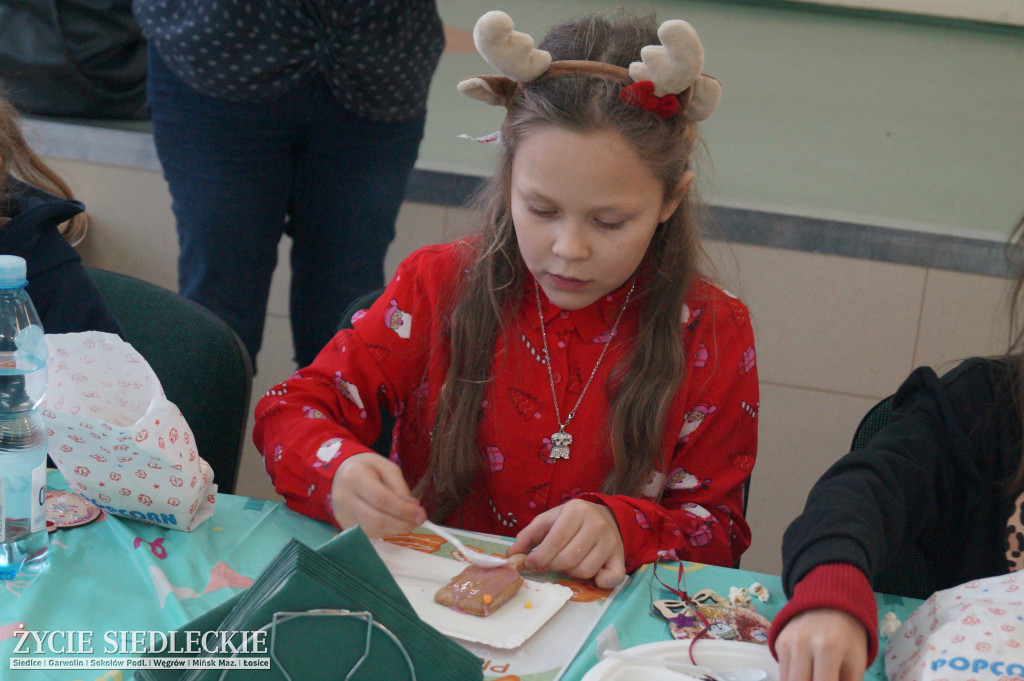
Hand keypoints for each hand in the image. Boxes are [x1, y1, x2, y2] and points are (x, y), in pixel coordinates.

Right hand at [330, 452, 425, 537]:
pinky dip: (386, 532)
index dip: (403, 510)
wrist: (342, 474)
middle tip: (419, 521)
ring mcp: (342, 514)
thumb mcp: (386, 468)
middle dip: (402, 524)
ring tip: (410, 523)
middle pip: (376, 519)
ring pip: (372, 530)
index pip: (381, 499)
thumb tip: (413, 509)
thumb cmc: (367, 468)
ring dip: (396, 530)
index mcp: (354, 477)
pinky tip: (396, 525)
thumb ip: (400, 487)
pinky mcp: (345, 525)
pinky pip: (369, 534)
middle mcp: (344, 498)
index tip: (421, 514)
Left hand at [507, 499, 625, 587]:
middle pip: (568, 559)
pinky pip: (610, 578)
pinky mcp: (620, 557)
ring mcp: (610, 542)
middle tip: (549, 563)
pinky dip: (599, 582)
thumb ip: (528, 536)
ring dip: (570, 573)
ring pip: (584, 570)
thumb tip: (511, 555)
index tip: (531, 563)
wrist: (605, 516)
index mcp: (576, 511)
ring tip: (568, 563)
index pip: (555, 541)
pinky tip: (592, 575)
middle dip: (552, 566)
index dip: (539, 557)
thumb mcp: (548, 520)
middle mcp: (596, 524)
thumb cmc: (571, 520)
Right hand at [775, 608, 868, 680]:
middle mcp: (802, 644)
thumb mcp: (856, 664)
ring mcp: (787, 643)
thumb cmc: (849, 638)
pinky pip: (783, 673)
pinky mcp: (778, 643)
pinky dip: (795, 680)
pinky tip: (807, 677)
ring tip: (815, 678)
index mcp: (828, 649)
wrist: (830, 604)